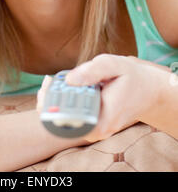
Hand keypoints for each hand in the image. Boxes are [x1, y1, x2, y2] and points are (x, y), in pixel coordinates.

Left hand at [37, 54, 163, 142]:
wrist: (146, 89)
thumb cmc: (130, 76)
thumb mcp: (114, 64)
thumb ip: (92, 71)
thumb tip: (69, 80)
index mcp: (102, 121)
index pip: (68, 121)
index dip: (53, 104)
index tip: (49, 84)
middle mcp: (96, 131)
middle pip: (62, 123)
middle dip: (50, 100)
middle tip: (48, 81)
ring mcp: (94, 130)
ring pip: (64, 120)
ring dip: (55, 101)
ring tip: (52, 82)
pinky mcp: (91, 125)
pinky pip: (71, 117)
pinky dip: (62, 102)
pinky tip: (60, 87)